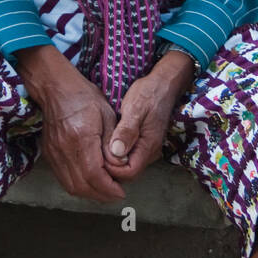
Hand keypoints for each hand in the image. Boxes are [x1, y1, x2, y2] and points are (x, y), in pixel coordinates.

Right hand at [15, 45, 129, 202]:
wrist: (56, 89)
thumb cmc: (85, 98)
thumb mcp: (107, 116)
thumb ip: (113, 143)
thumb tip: (120, 166)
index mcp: (81, 137)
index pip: (94, 174)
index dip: (108, 188)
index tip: (121, 192)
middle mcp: (65, 149)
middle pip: (82, 186)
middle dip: (101, 195)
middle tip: (115, 194)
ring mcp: (54, 153)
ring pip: (71, 186)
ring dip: (89, 193)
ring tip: (105, 191)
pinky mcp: (49, 154)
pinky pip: (63, 179)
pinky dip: (78, 186)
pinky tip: (90, 183)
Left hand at [102, 52, 195, 183]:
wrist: (163, 84)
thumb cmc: (148, 94)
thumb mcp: (135, 109)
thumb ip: (126, 131)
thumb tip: (116, 152)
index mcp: (148, 146)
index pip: (129, 173)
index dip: (112, 170)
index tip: (98, 156)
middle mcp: (149, 152)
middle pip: (127, 173)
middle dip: (110, 168)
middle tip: (94, 153)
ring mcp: (147, 149)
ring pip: (127, 166)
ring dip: (112, 162)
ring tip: (98, 148)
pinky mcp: (142, 143)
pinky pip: (128, 157)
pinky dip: (116, 154)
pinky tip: (106, 144)